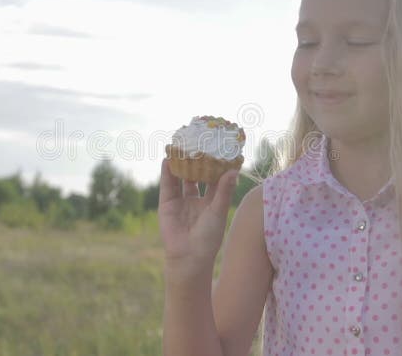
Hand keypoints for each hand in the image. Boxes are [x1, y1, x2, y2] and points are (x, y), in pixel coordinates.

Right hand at [157, 158, 238, 277]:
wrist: (189, 257)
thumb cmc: (209, 238)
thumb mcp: (218, 211)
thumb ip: (224, 191)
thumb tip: (234, 171)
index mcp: (212, 202)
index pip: (215, 178)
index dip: (216, 165)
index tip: (219, 148)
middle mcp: (197, 200)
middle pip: (197, 176)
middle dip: (197, 161)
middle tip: (199, 143)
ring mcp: (181, 201)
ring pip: (181, 178)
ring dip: (181, 164)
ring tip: (181, 147)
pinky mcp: (167, 204)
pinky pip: (168, 185)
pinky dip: (167, 173)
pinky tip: (168, 160)